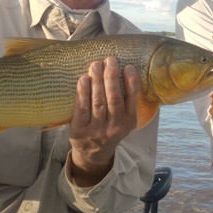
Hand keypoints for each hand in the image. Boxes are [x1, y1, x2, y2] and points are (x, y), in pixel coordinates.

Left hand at [68, 57, 139, 186]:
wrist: (93, 153)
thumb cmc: (110, 127)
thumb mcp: (124, 120)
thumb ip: (126, 101)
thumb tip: (123, 69)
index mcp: (129, 122)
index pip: (132, 99)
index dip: (131, 82)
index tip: (128, 66)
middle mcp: (115, 127)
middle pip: (114, 99)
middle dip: (112, 77)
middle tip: (110, 60)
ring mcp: (97, 130)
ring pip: (98, 102)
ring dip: (97, 80)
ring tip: (96, 64)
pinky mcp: (80, 131)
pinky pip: (82, 109)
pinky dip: (83, 92)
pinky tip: (83, 79)